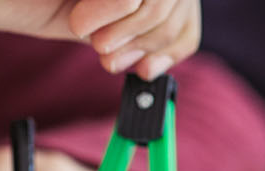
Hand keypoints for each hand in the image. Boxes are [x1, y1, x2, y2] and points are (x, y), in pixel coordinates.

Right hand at [0, 0, 199, 78]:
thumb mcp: (83, 21)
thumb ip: (123, 30)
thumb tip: (161, 62)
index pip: (184, 5)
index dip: (178, 38)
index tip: (147, 70)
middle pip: (181, 0)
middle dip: (155, 38)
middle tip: (109, 58)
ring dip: (133, 29)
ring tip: (91, 37)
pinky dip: (117, 13)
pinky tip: (80, 20)